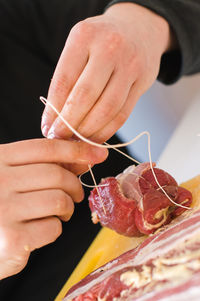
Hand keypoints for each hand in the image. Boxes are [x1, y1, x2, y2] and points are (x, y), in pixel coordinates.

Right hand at [0, 138, 106, 278]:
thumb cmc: (3, 206)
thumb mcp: (18, 178)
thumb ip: (48, 165)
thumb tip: (85, 156)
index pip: (46, 147)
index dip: (76, 149)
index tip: (97, 154)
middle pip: (56, 174)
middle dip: (74, 185)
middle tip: (75, 195)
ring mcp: (3, 210)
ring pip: (59, 200)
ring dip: (67, 208)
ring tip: (59, 212)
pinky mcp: (12, 239)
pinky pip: (53, 227)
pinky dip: (56, 228)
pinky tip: (42, 228)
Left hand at [41, 3, 172, 142]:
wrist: (138, 29)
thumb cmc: (101, 43)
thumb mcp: (79, 48)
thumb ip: (67, 79)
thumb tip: (52, 120)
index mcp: (84, 36)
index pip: (63, 81)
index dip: (53, 110)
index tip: (47, 128)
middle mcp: (109, 48)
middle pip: (85, 96)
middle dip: (69, 124)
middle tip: (59, 137)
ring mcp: (129, 64)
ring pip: (107, 109)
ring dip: (88, 131)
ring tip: (76, 140)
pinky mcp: (143, 81)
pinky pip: (123, 114)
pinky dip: (107, 130)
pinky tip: (95, 137)